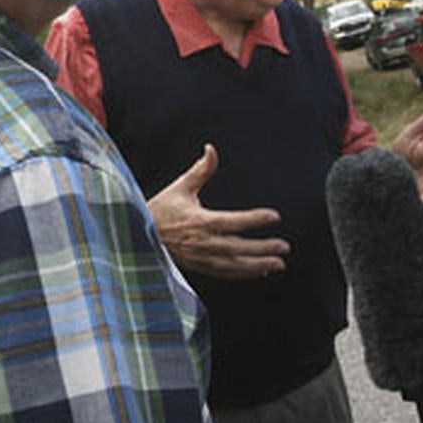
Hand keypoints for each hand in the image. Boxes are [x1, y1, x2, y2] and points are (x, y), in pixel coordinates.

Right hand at [145, 144, 288, 278]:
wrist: (138, 234)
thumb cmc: (160, 209)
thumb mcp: (180, 187)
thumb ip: (200, 170)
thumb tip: (211, 149)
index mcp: (199, 221)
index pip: (233, 221)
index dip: (255, 219)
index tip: (274, 216)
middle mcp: (202, 242)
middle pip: (239, 247)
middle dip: (263, 248)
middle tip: (285, 246)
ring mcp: (200, 258)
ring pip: (234, 265)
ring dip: (258, 265)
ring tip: (279, 263)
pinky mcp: (198, 267)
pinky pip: (225, 273)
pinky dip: (243, 274)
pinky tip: (259, 271)